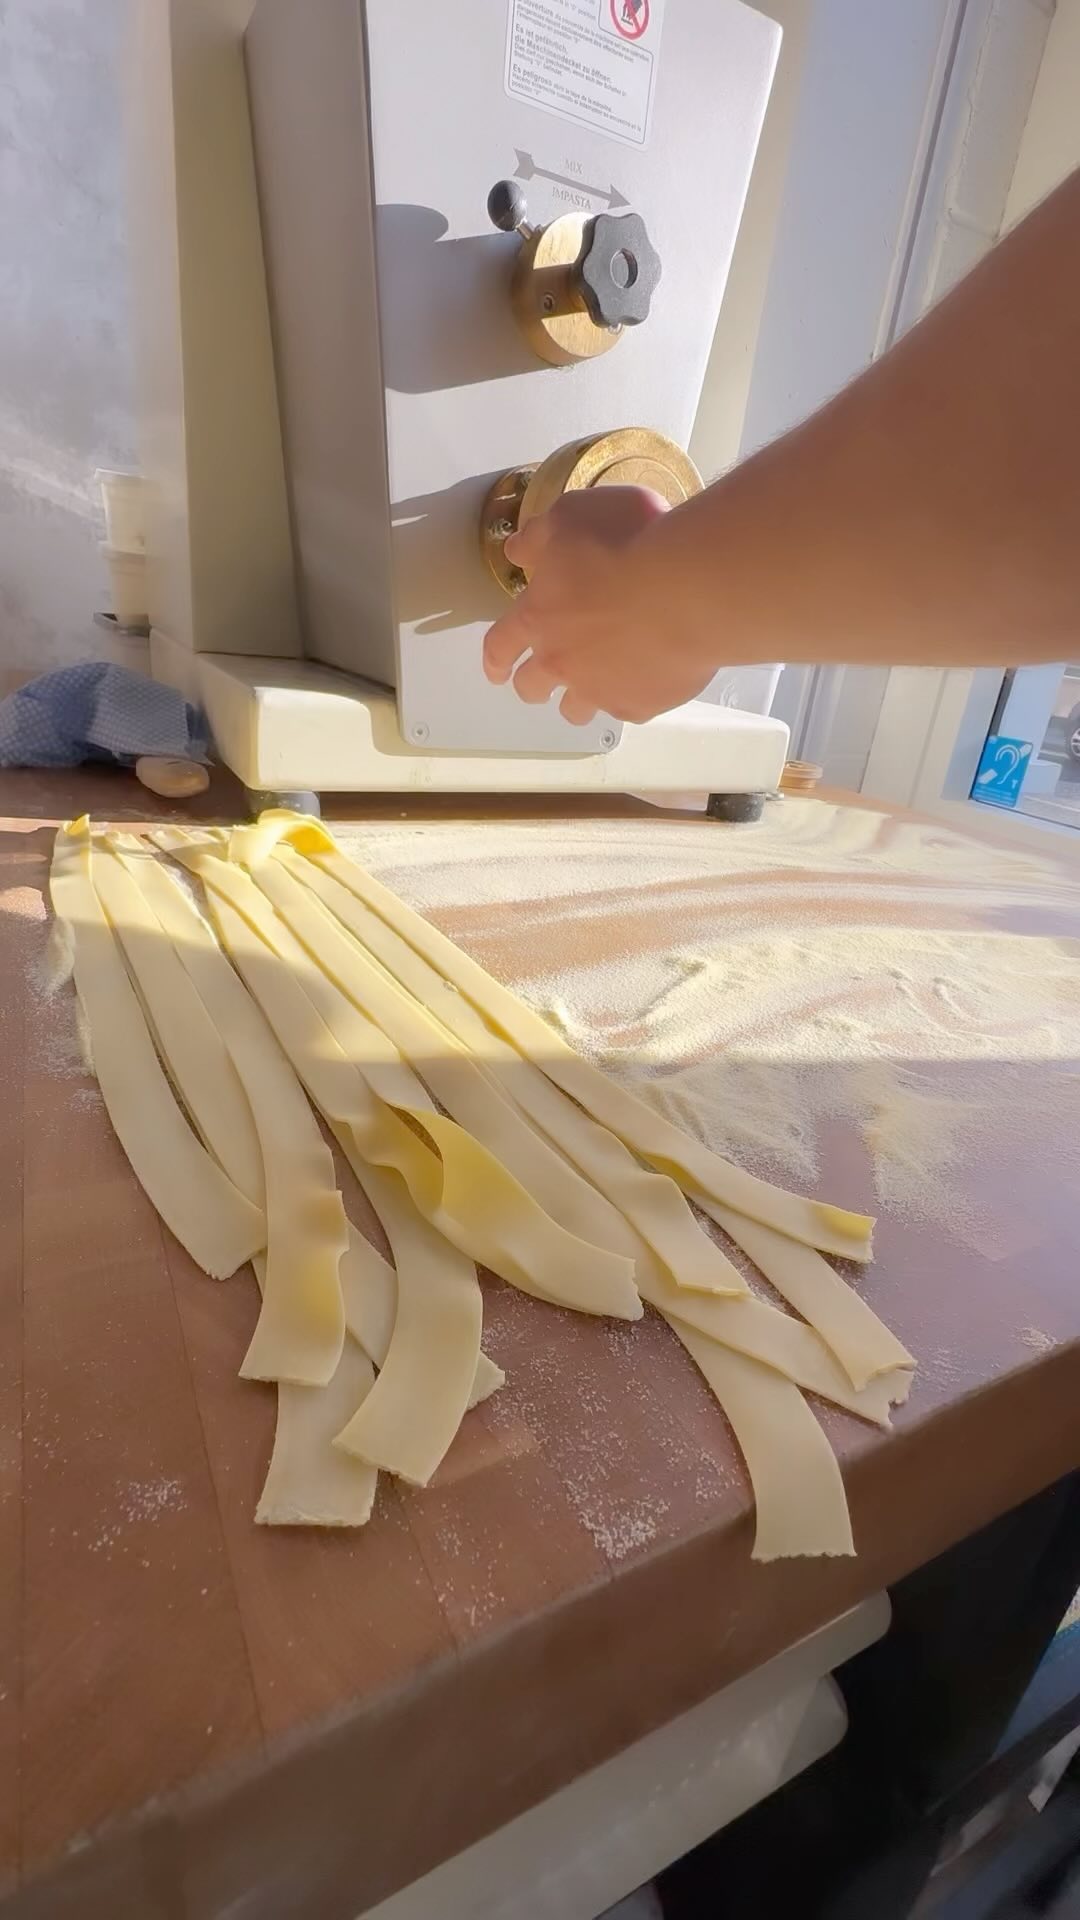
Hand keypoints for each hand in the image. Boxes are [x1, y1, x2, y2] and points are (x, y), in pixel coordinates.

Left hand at [481, 486, 714, 724]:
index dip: (495, 659)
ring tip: (595, 687)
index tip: (495, 672)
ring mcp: (600, 689)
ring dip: (578, 700)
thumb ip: (540, 535)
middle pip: (532, 687)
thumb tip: (517, 549)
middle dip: (533, 685)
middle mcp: (560, 662)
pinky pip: (627, 711)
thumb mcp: (572, 515)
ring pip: (575, 710)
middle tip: (543, 683)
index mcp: (537, 617)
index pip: (500, 646)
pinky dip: (631, 697)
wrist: (685, 588)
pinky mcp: (640, 705)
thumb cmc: (625, 543)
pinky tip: (645, 682)